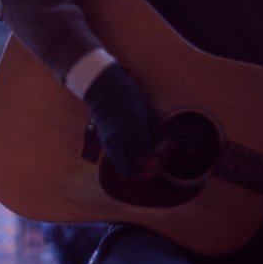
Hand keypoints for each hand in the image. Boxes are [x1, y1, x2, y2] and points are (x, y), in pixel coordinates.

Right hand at [83, 63, 154, 179]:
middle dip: (141, 173)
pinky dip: (123, 160)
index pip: (145, 159)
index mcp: (135, 131)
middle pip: (129, 171)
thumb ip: (154, 134)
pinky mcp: (103, 142)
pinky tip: (130, 150)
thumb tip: (160, 149)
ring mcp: (110, 143)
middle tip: (148, 166)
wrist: (105, 90)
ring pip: (120, 168)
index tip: (159, 163)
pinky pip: (115, 159)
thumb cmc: (130, 98)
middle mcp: (121, 140)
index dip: (154, 165)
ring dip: (131, 167)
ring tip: (139, 158)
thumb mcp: (148, 113)